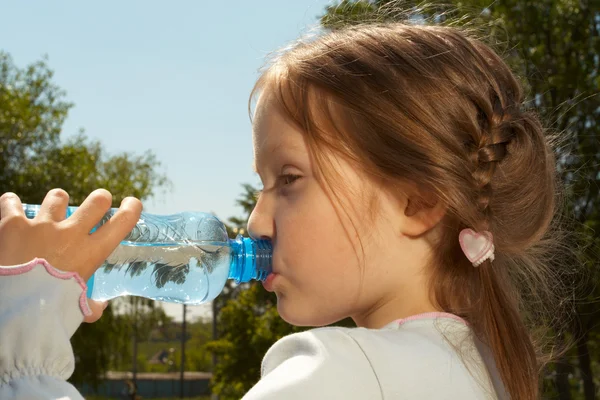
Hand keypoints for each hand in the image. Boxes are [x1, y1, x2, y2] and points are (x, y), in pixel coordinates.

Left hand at [0, 188, 141, 321]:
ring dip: (56, 201)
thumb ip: (88, 306)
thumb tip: (99, 308)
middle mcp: (70, 234)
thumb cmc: (48, 311)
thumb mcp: (75, 309)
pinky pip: (11, 202)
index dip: (131, 209)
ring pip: (57, 197)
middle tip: (97, 202)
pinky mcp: (13, 223)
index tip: (132, 203)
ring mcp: (42, 225)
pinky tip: (11, 207)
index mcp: (90, 253)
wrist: (13, 308)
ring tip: (53, 208)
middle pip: (97, 201)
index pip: (122, 222)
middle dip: (100, 199)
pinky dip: (11, 204)